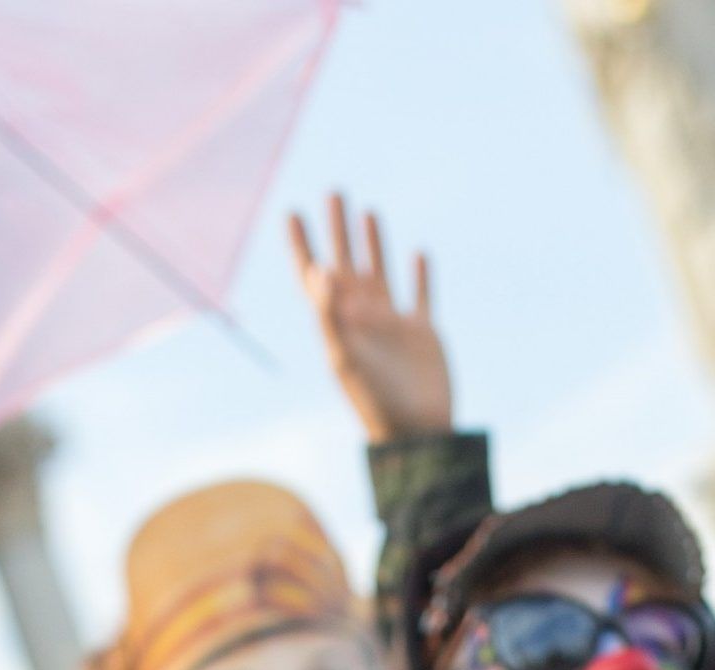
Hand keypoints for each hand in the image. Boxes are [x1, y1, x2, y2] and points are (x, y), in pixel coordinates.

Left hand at [287, 192, 449, 443]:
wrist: (416, 432)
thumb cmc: (375, 399)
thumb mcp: (345, 356)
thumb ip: (329, 314)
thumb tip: (319, 269)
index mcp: (337, 323)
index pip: (314, 276)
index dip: (302, 245)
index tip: (292, 213)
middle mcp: (361, 319)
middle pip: (346, 264)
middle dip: (338, 231)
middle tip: (334, 193)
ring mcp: (392, 325)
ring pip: (380, 273)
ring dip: (373, 243)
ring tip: (368, 210)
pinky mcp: (422, 334)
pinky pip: (420, 296)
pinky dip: (420, 275)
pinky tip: (418, 254)